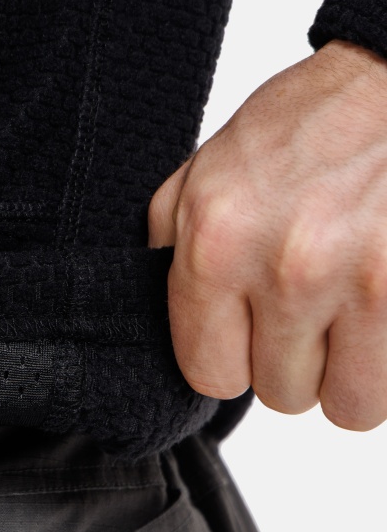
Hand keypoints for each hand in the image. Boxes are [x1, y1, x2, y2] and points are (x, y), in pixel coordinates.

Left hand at [148, 39, 386, 431]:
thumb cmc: (303, 127)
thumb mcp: (201, 176)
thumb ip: (170, 251)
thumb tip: (166, 321)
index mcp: (216, 245)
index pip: (209, 374)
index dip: (231, 360)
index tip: (247, 334)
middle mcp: (286, 268)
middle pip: (280, 394)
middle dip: (292, 362)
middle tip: (308, 309)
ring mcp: (365, 282)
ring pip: (345, 405)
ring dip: (346, 373)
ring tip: (347, 316)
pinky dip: (386, 362)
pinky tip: (379, 312)